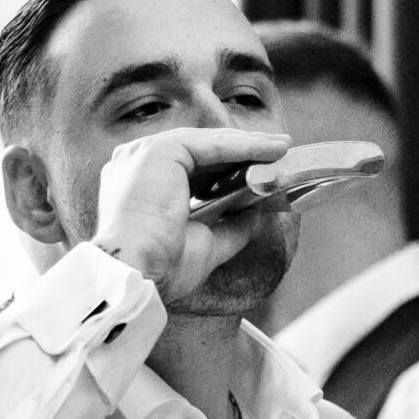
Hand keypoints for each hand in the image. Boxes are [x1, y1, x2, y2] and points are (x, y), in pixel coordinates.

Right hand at [90, 126, 288, 299]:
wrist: (137, 274)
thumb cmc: (159, 268)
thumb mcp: (204, 243)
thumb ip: (229, 225)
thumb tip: (255, 209)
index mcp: (138, 184)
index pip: (190, 167)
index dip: (227, 166)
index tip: (259, 169)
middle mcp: (136, 163)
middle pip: (201, 150)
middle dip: (243, 151)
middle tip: (278, 152)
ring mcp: (144, 153)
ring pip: (208, 144)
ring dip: (250, 145)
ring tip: (281, 148)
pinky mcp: (159, 150)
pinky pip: (212, 145)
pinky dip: (245, 146)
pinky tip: (271, 150)